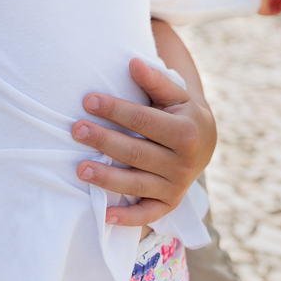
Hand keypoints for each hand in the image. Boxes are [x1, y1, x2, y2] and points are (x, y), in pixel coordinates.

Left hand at [71, 57, 214, 225]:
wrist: (204, 141)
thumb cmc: (181, 112)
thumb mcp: (175, 94)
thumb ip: (154, 80)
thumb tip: (133, 62)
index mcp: (186, 132)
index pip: (143, 121)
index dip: (114, 110)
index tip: (88, 100)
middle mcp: (184, 163)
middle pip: (136, 153)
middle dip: (104, 141)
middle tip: (76, 130)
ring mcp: (177, 186)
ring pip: (136, 184)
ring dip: (107, 178)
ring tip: (80, 169)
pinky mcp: (169, 203)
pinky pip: (148, 214)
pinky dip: (127, 218)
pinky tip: (105, 215)